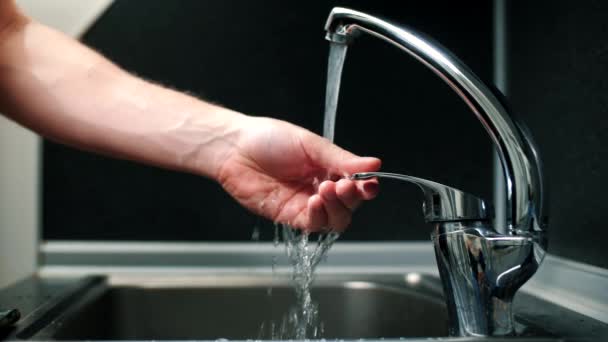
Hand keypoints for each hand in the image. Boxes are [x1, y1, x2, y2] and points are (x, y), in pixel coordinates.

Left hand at [216, 116, 380, 231]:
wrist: (234, 148)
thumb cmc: (268, 139)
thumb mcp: (310, 144)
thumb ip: (341, 159)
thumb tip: (374, 164)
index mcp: (329, 169)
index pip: (356, 184)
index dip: (366, 187)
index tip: (370, 184)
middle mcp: (320, 188)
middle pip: (349, 206)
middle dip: (352, 198)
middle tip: (345, 185)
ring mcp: (305, 205)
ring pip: (334, 220)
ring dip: (336, 208)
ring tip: (326, 190)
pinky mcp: (288, 216)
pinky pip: (312, 225)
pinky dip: (318, 216)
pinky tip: (314, 201)